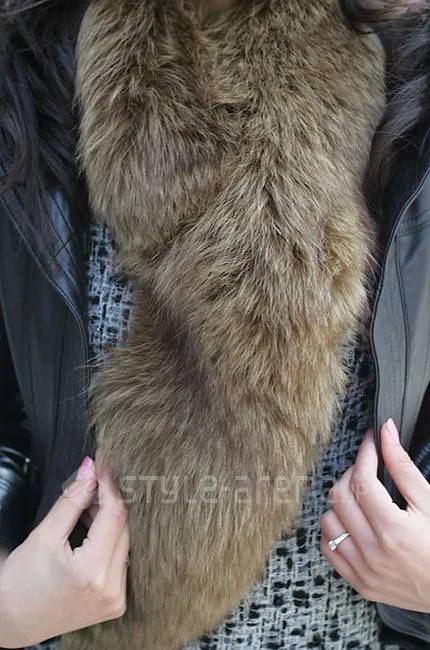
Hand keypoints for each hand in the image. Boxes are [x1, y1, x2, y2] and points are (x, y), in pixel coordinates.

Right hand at [0, 457, 129, 647]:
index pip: (115, 513)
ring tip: (88, 509)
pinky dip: (111, 542)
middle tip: (93, 483)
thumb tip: (90, 469)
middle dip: (110, 501)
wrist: (12, 621)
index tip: (105, 465)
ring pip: (125, 542)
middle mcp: (111, 588)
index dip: (111, 485)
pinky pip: (122, 561)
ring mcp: (116, 599)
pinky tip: (93, 532)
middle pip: (124, 527)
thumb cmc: (21, 581)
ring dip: (111, 521)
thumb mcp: (45, 535)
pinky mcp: (116, 603)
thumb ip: (72, 499)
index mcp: (92, 571)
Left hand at [320, 420, 429, 611]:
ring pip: (328, 521)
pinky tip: (352, 523)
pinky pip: (327, 548)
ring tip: (361, 499)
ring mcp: (363, 570)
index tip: (370, 442)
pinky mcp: (358, 582)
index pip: (362, 480)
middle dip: (351, 475)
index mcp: (393, 530)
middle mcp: (373, 551)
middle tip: (367, 471)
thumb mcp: (429, 502)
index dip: (364, 454)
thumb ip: (403, 467)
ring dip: (340, 503)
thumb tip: (386, 432)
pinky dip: (334, 530)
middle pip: (339, 496)